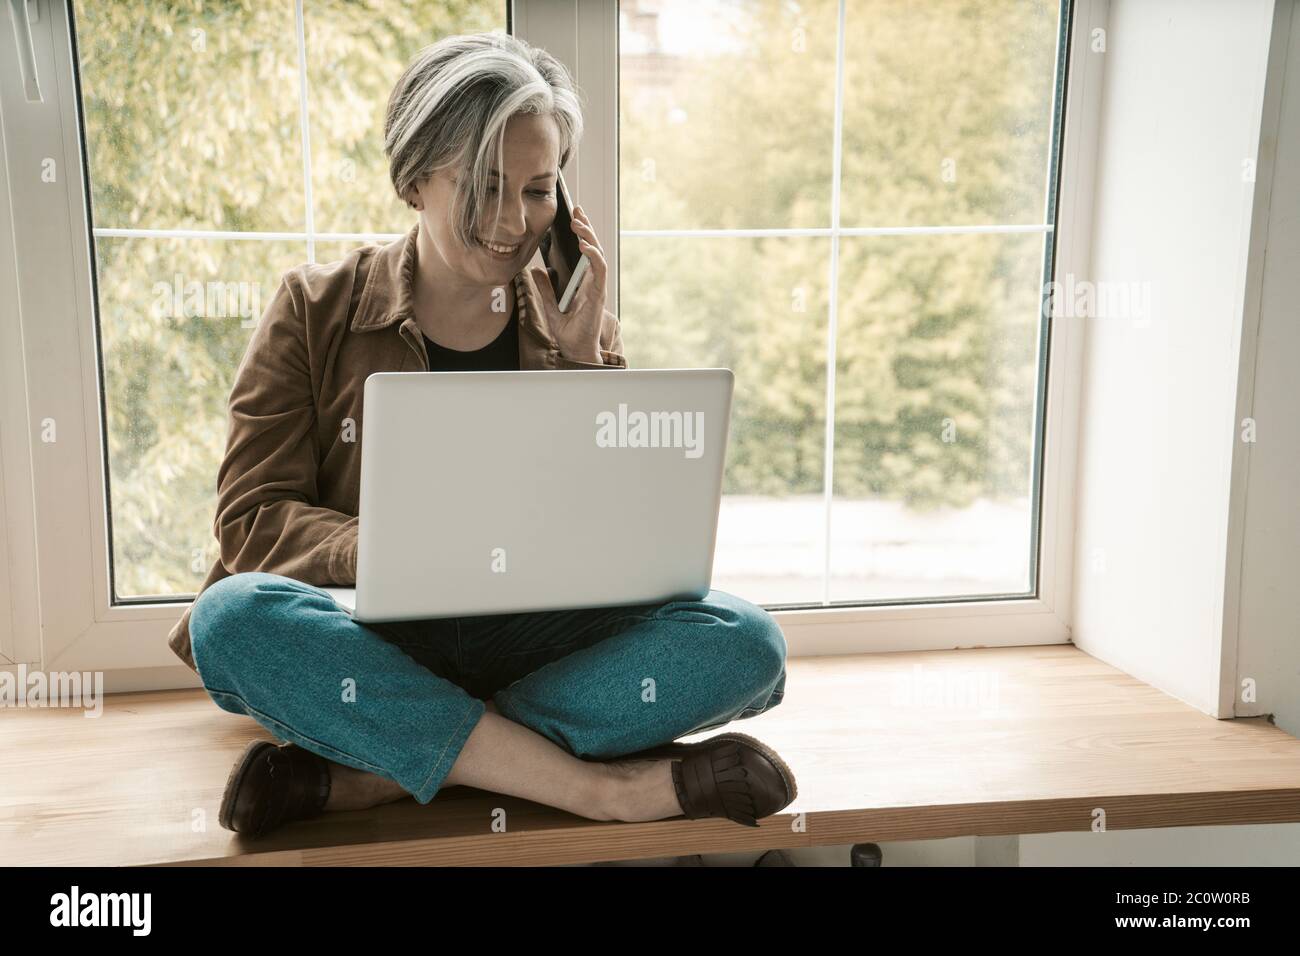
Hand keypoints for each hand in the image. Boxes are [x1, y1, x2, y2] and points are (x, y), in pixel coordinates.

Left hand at [530, 204, 606, 363]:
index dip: (581, 233)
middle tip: (577, 210)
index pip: (585, 252)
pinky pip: (599, 270)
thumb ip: (544, 288)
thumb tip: (534, 270)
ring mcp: (597, 287)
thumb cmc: (568, 332)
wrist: (575, 350)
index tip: (573, 216)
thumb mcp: (549, 306)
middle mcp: (592, 282)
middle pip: (593, 248)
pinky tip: (584, 246)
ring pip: (598, 254)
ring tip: (578, 223)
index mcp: (583, 282)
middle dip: (586, 227)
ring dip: (589, 237)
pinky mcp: (599, 294)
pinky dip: (594, 256)